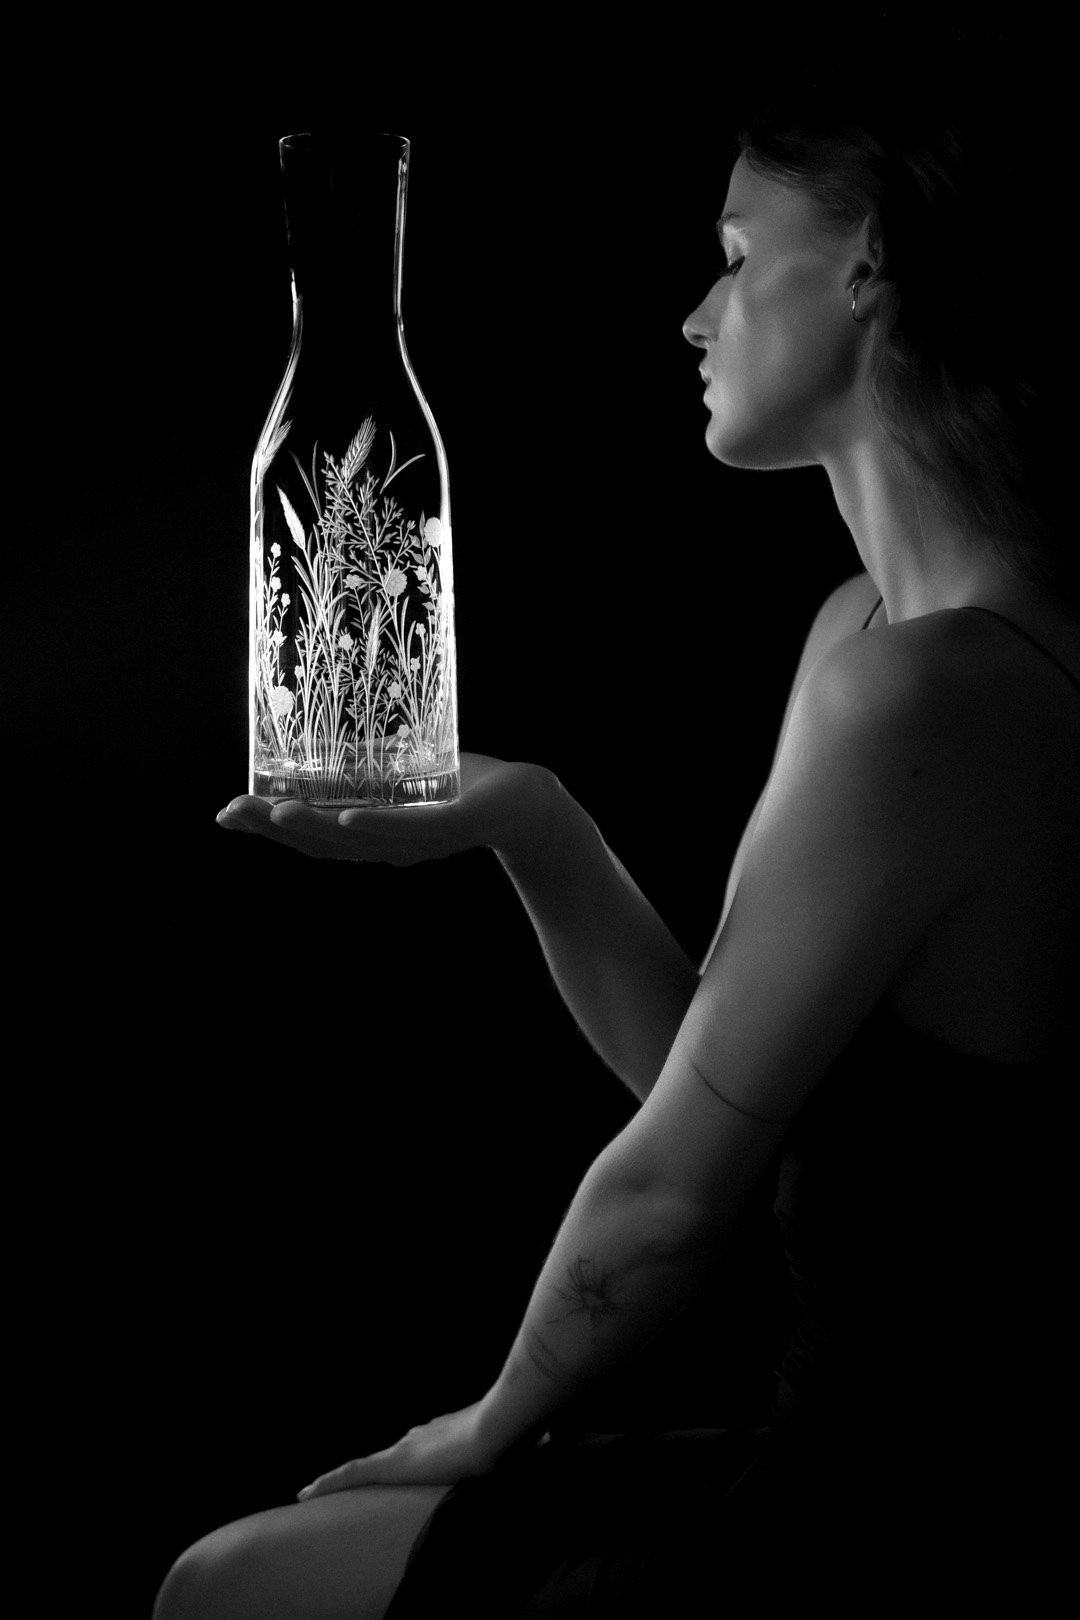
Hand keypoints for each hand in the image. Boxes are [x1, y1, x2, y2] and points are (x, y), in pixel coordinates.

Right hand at [217, 752, 558, 865]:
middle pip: (324, 842)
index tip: (227, 813)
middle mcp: (390, 846)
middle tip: (233, 813)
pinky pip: (411, 828)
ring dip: (314, 827)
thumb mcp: (407, 767)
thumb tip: (323, 716)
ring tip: (274, 814)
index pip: (312, 834)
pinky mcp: (454, 826)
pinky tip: (347, 816)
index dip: (267, 828)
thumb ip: (370, 757)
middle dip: (275, 828)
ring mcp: (421, 840)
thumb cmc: (465, 783)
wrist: (529, 803)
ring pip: (359, 838)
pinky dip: (376, 824)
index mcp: (373, 833)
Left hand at [295, 1400, 549, 1496]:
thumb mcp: (525, 1442)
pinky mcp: (394, 1464)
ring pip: (363, 1467)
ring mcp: (408, 1449)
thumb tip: (559, 1437)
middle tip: (358, 1478)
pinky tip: (305, 1491)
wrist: (503, 1424)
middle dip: (376, 1467)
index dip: (414, 1452)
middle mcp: (424, 1435)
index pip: (426, 1442)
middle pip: (393, 1454)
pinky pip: (350, 1473)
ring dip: (341, 1479)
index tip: (407, 1458)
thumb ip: (537, 1438)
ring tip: (316, 1490)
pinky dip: (327, 1482)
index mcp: (451, 1432)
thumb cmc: (520, 1434)